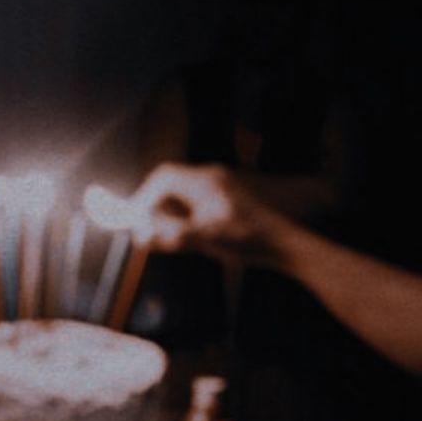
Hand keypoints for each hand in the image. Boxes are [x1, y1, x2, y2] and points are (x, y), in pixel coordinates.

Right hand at [133, 162, 287, 265]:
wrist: (286, 242)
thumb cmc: (249, 238)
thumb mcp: (207, 238)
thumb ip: (173, 236)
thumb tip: (141, 238)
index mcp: (204, 181)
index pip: (163, 178)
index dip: (144, 196)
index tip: (135, 218)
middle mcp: (211, 178)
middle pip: (171, 184)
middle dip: (156, 206)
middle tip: (148, 230)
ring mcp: (222, 187)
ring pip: (184, 194)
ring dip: (171, 213)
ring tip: (170, 237)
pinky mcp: (229, 199)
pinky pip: (197, 202)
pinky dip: (186, 216)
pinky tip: (192, 236)